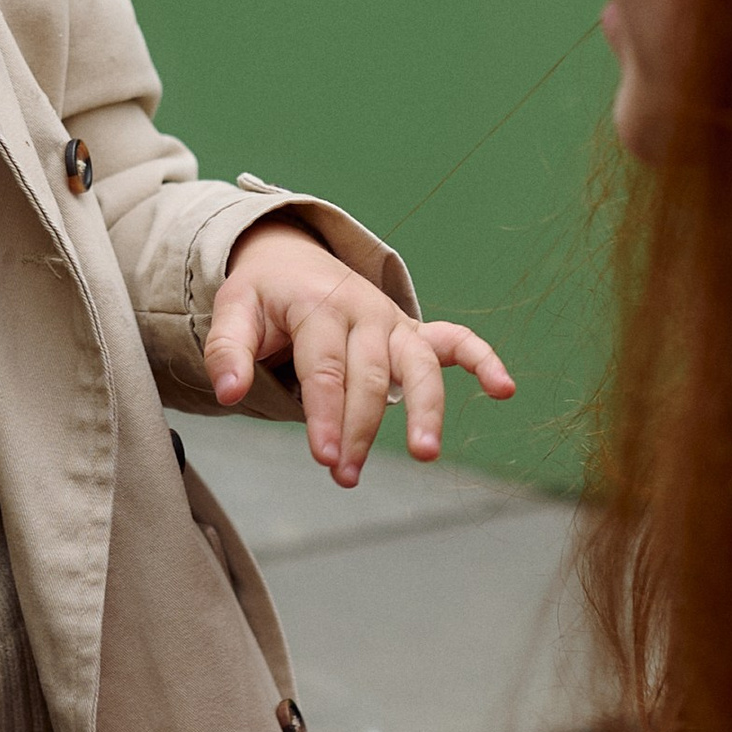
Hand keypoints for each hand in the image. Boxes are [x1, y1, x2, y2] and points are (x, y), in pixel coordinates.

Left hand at [206, 219, 514, 482]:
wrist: (290, 256)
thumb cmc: (263, 295)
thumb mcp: (234, 310)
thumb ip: (228, 350)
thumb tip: (227, 393)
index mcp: (320, 306)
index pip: (326, 368)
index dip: (326, 414)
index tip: (325, 457)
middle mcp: (365, 312)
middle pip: (371, 376)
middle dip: (360, 428)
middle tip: (345, 475)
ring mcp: (394, 322)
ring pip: (419, 365)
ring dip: (426, 409)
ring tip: (424, 454)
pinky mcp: (412, 331)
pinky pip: (456, 341)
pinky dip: (483, 360)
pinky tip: (504, 389)